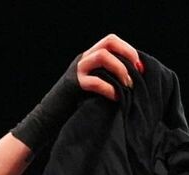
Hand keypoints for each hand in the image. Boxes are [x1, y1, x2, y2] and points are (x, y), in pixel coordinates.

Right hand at [12, 36, 142, 153]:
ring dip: (119, 69)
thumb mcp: (93, 91)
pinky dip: (109, 89)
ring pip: (102, 57)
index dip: (128, 50)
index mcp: (88, 58)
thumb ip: (106, 81)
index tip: (139, 67)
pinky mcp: (73, 86)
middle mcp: (83, 60)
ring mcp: (77, 71)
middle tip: (136, 72)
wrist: (48, 119)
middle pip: (108, 42)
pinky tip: (116, 98)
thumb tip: (131, 82)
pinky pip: (94, 81)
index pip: (111, 41)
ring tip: (128, 86)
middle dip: (127, 55)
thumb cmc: (74, 109)